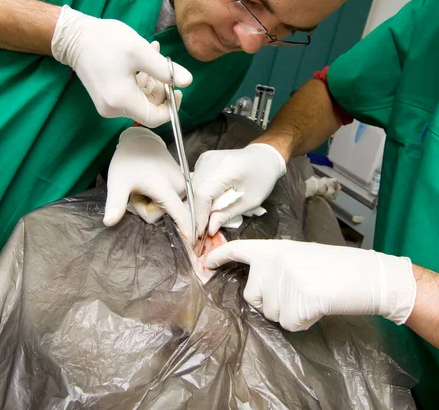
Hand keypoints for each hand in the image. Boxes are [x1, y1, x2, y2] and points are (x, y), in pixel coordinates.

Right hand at [51, 6, 191, 126]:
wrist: (74, 37)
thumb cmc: (106, 41)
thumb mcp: (141, 52)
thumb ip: (165, 70)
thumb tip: (188, 81)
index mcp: (122, 101)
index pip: (155, 118)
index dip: (171, 106)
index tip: (177, 87)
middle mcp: (113, 109)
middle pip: (148, 108)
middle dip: (160, 87)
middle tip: (163, 63)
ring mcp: (108, 105)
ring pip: (141, 100)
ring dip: (151, 80)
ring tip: (153, 53)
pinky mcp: (105, 98)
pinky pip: (130, 95)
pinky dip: (140, 80)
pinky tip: (142, 60)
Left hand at [104, 127, 191, 236]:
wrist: (139, 141)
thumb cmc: (128, 161)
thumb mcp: (118, 182)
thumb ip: (115, 203)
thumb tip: (108, 223)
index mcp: (166, 188)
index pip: (180, 215)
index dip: (186, 232)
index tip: (192, 246)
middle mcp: (179, 186)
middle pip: (166, 213)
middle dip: (150, 209)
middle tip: (138, 192)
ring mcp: (183, 183)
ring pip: (169, 206)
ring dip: (155, 203)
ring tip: (144, 187)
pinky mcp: (183, 181)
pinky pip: (172, 198)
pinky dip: (161, 197)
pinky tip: (152, 185)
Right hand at [192, 144, 286, 235]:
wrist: (263, 157)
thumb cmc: (261, 178)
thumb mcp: (249, 201)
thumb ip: (227, 214)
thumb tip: (209, 229)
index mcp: (227, 168)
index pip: (203, 193)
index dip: (200, 213)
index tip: (201, 231)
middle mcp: (211, 160)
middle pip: (195, 190)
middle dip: (197, 211)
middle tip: (204, 228)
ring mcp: (205, 158)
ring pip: (192, 187)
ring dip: (198, 204)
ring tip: (207, 217)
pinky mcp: (203, 160)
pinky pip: (195, 182)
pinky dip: (199, 195)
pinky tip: (209, 202)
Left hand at [204, 239, 416, 330]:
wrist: (367, 275)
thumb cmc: (336, 267)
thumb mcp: (299, 256)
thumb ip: (274, 266)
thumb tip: (257, 288)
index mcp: (273, 248)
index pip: (238, 250)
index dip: (219, 257)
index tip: (206, 264)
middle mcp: (272, 262)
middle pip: (253, 296)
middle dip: (271, 302)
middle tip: (299, 291)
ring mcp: (283, 281)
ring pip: (271, 313)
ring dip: (289, 312)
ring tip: (312, 296)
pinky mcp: (296, 302)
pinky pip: (288, 324)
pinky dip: (302, 322)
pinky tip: (318, 306)